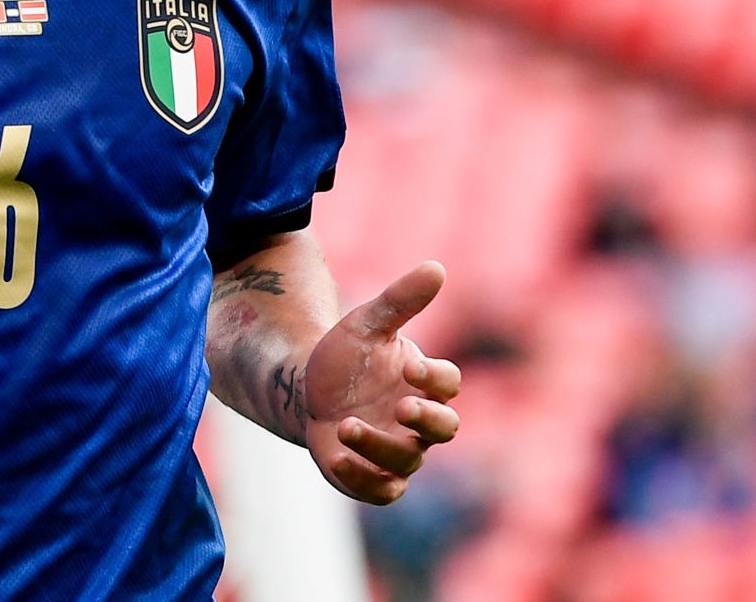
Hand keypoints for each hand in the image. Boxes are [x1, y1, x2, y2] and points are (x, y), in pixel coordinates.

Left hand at [301, 261, 461, 504]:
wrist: (307, 389)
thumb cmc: (347, 355)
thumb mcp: (368, 322)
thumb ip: (401, 299)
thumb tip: (435, 267)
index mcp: (423, 382)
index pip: (448, 384)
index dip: (435, 377)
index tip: (409, 366)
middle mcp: (418, 421)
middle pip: (445, 428)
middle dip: (427, 419)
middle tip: (401, 405)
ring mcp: (398, 451)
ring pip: (408, 459)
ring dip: (379, 444)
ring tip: (346, 424)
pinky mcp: (373, 477)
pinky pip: (382, 490)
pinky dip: (363, 478)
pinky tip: (336, 456)